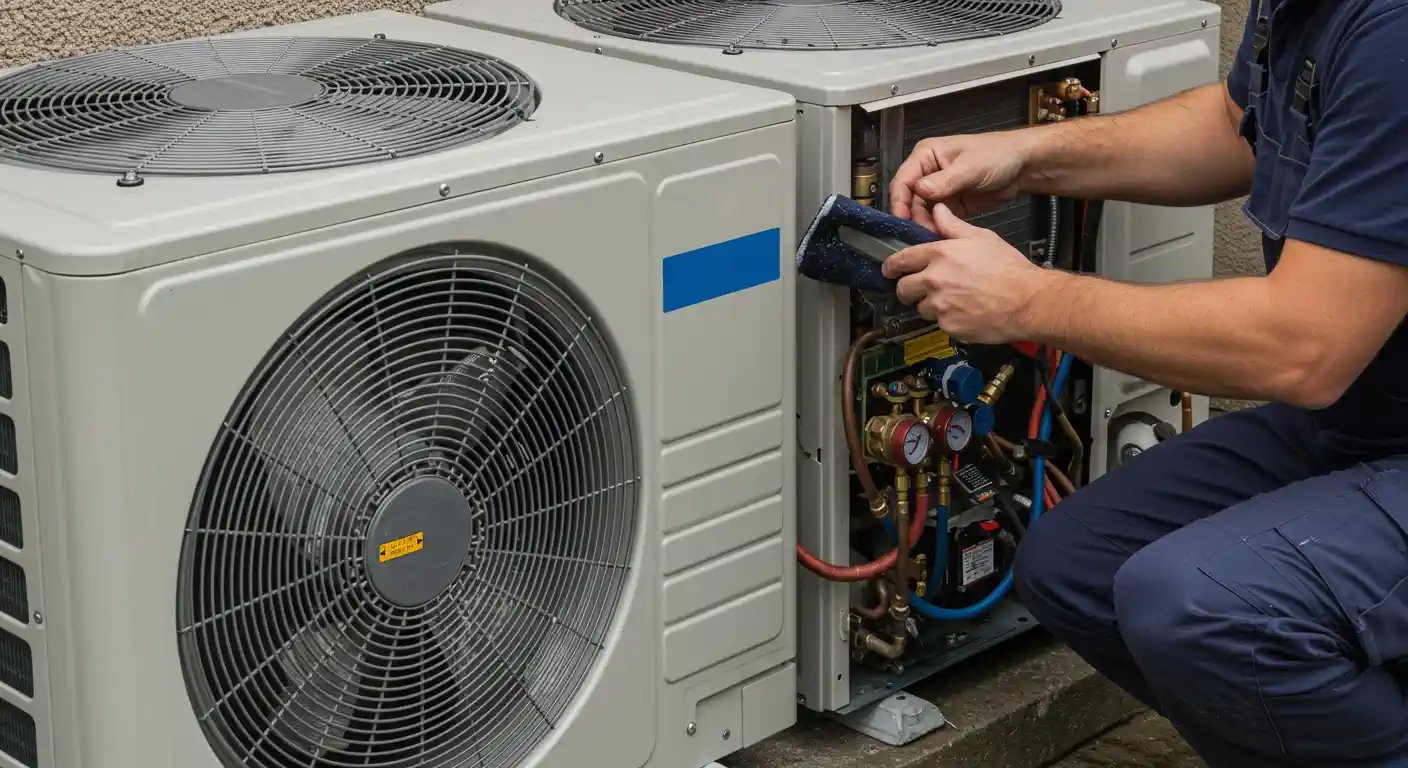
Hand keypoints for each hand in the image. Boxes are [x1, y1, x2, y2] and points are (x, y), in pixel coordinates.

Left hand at [882, 204, 1055, 343]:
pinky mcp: (949, 327)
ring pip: (921, 308)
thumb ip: (953, 226)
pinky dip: (948, 320)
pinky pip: (939, 324)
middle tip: (920, 289)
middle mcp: (934, 280)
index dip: (892, 266)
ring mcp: (940, 306)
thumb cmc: (1008, 267)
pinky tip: (966, 313)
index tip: (889, 270)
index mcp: (939, 255)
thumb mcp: (981, 238)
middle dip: (908, 288)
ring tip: (954, 300)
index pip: (900, 260)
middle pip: (903, 289)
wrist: (1028, 301)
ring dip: (931, 305)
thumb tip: (937, 209)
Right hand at [889, 133, 1031, 229]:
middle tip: (919, 235)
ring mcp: (937, 190)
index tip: (901, 220)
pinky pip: (935, 219)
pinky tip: (939, 238)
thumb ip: (945, 180)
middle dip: (912, 217)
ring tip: (931, 239)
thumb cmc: (997, 155)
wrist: (1021, 167)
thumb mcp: (970, 167)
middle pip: (909, 199)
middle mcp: (927, 173)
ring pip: (920, 212)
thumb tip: (919, 191)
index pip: (903, 180)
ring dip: (923, 225)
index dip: (899, 201)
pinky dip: (935, 229)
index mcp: (926, 156)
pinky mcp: (948, 205)